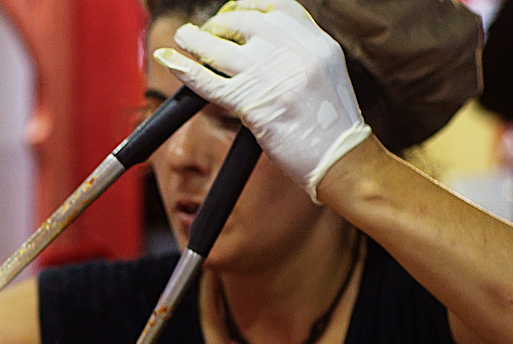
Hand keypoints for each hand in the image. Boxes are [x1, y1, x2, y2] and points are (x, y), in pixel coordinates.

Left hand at [154, 0, 371, 200]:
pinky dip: (185, 69)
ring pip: (221, 48)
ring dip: (195, 40)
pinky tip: (170, 60)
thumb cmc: (333, 127)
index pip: (278, 8)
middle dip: (222, 24)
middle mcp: (296, 53)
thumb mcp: (328, 76)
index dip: (250, 6)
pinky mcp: (252, 104)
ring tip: (183, 37)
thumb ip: (300, 56)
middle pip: (246, 23)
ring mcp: (272, 77)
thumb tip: (264, 46)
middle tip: (210, 33)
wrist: (342, 159)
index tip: (233, 11)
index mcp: (318, 43)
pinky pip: (209, 81)